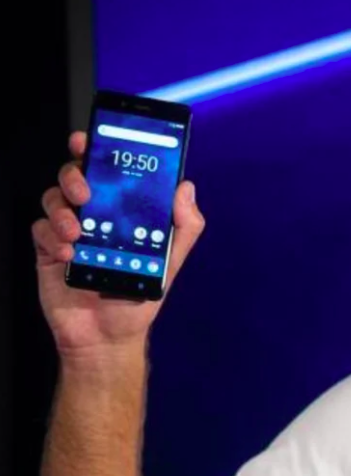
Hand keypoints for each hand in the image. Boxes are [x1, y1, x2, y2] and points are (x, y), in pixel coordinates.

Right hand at [32, 131, 205, 358]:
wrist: (107, 336)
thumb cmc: (138, 296)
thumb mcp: (169, 262)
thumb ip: (184, 227)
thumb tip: (186, 187)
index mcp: (122, 212)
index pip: (108, 170)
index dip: (97, 149)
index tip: (91, 138)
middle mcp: (94, 215)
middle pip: (75, 176)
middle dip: (75, 174)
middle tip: (86, 190)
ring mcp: (68, 230)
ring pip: (53, 198)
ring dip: (63, 209)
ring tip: (78, 231)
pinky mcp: (48, 250)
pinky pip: (40, 229)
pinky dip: (52, 236)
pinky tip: (69, 252)